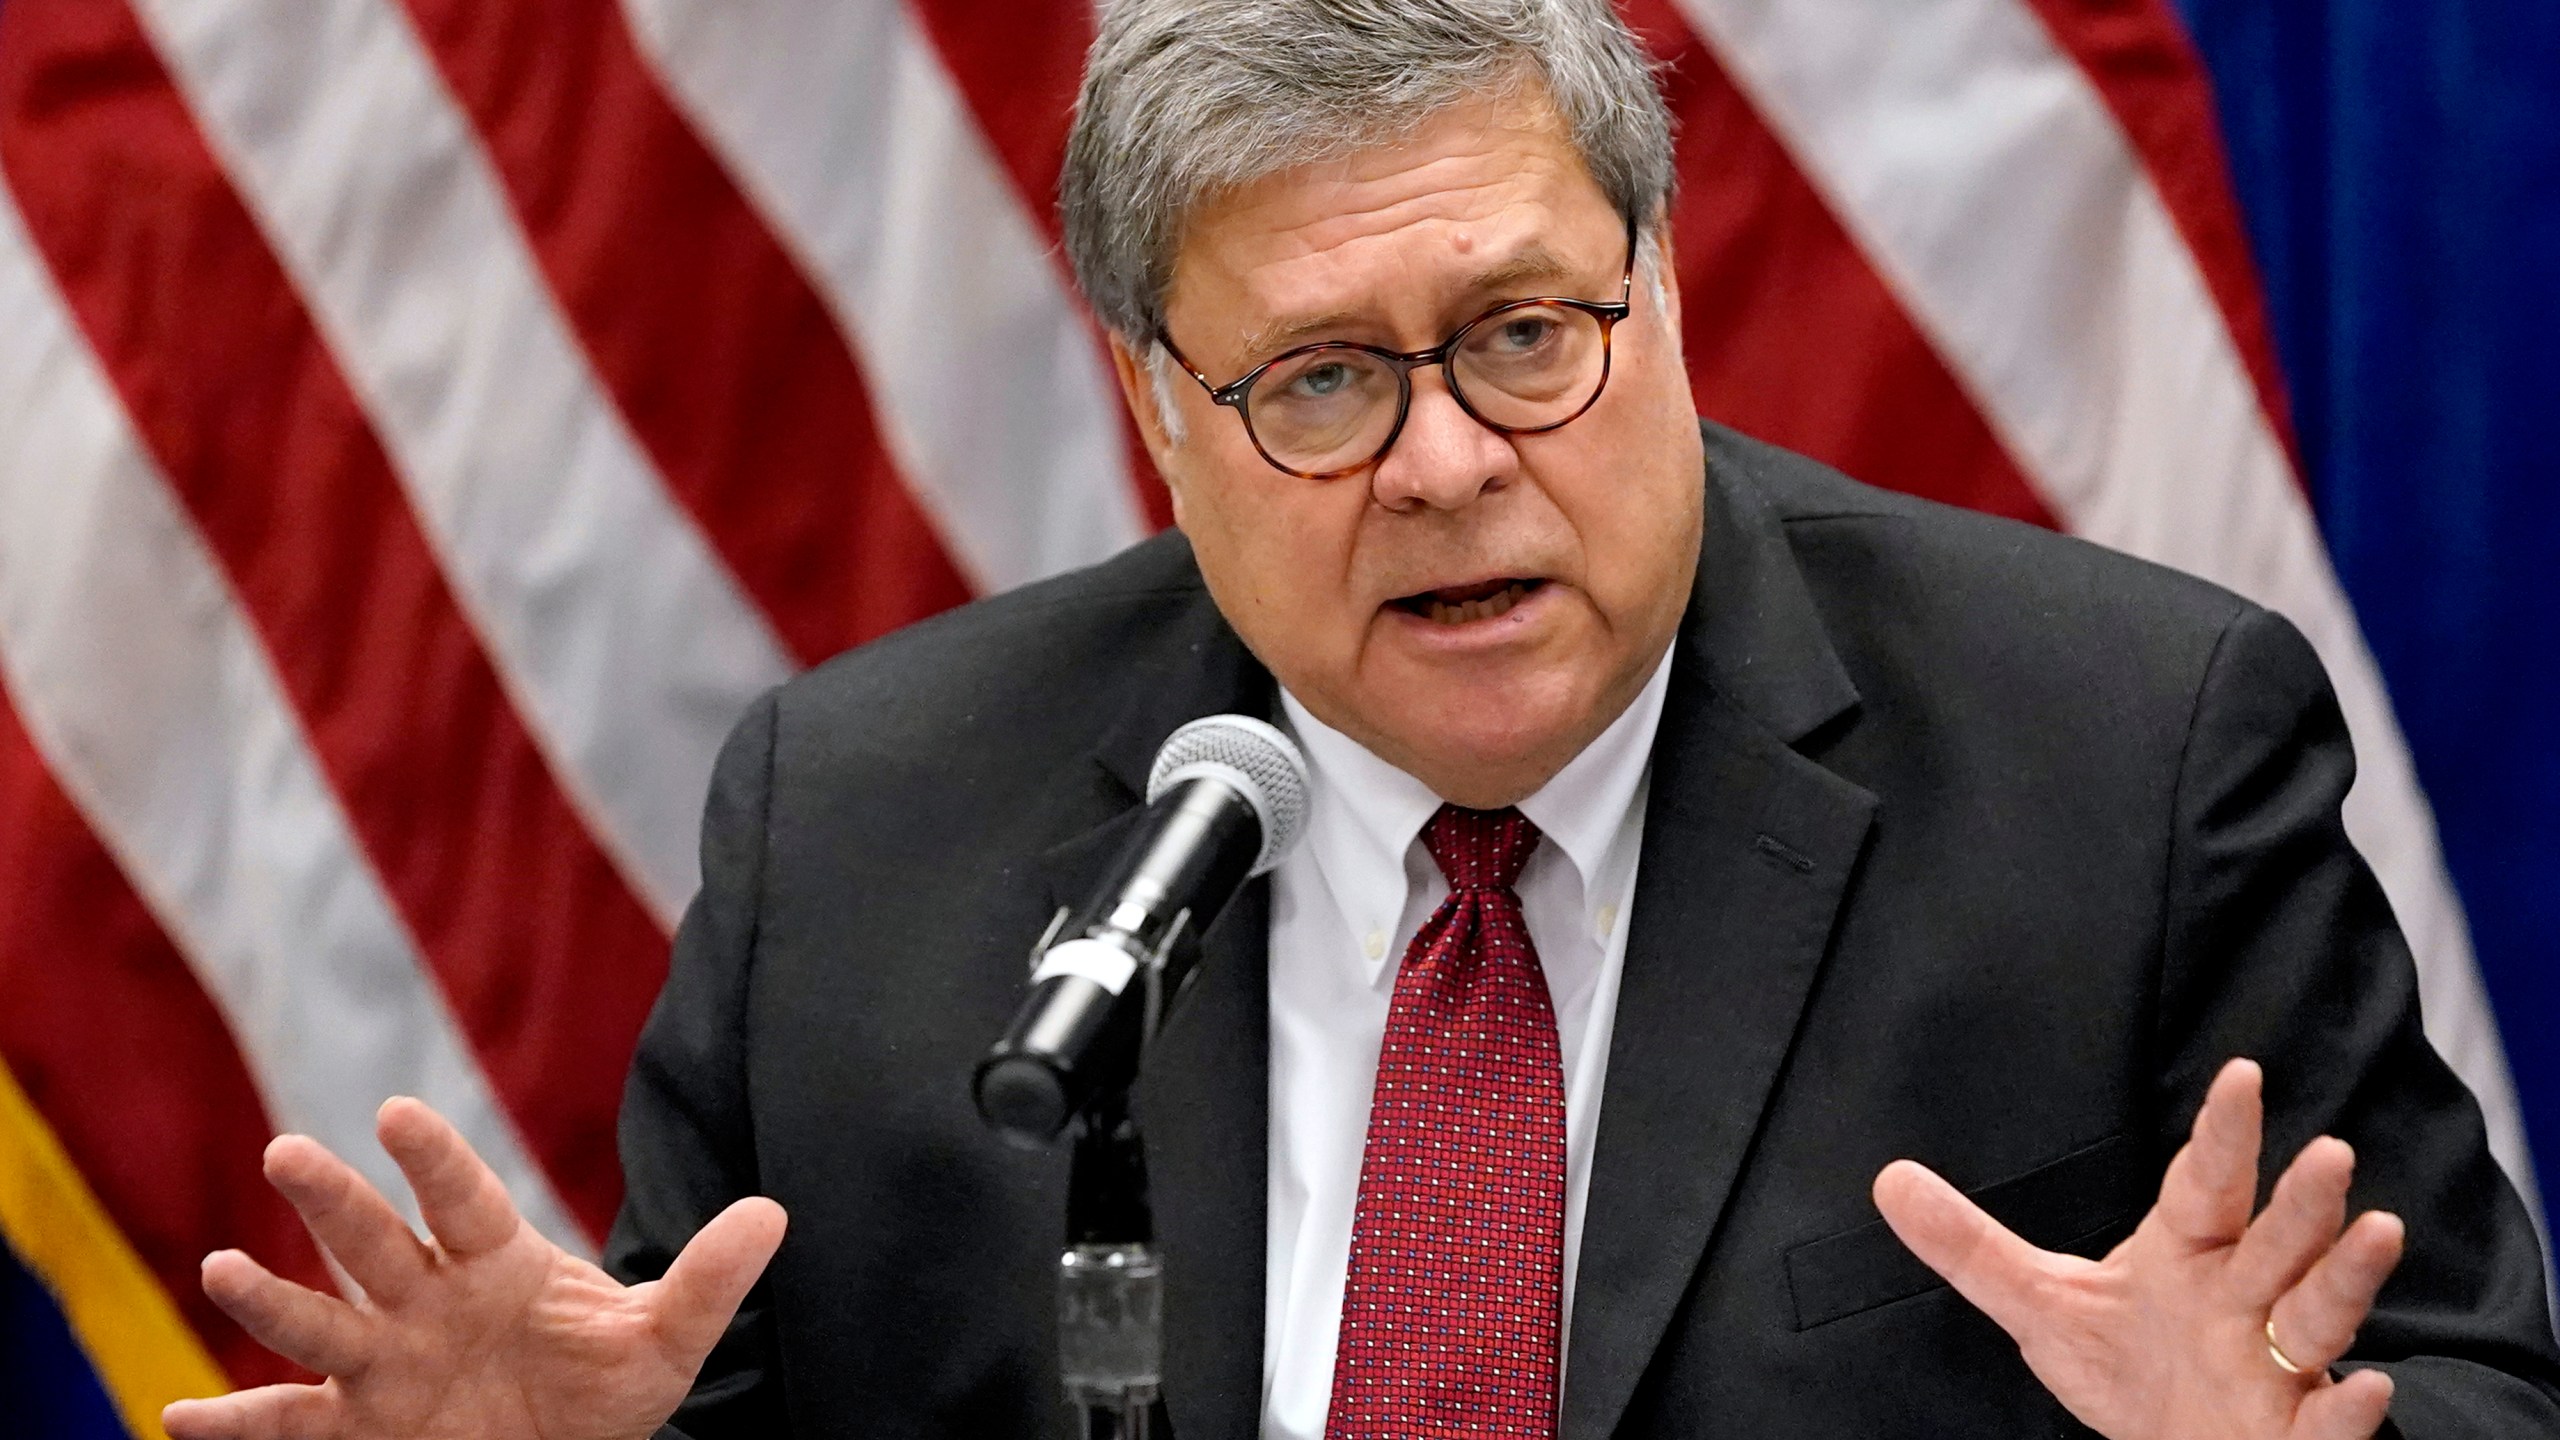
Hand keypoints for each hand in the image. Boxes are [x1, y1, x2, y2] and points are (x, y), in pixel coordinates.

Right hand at [162, 1098, 785, 1439]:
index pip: (462, 1198)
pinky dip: (234, 1425)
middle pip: (374, 1240)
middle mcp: (426, 1299)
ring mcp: (385, 1360)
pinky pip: (289, 1424)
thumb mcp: (665, 1341)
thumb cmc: (607, 1387)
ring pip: (319, 1320)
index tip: (397, 1112)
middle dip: (335, 1202)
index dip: (432, 1157)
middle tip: (288, 1151)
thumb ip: (710, 1278)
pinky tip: (178, 1422)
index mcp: (495, 1261)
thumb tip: (774, 1212)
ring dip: (268, 1297)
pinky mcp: (360, 1423)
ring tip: (222, 1265)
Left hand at [1873, 1059, 2404, 1439]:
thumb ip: (1970, 1247)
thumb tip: (1888, 1180)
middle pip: (2277, 1240)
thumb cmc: (2128, 1367)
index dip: (2224, 1133)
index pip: (2208, 1183)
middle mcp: (2244, 1297)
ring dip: (2347, 1275)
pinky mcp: (2296, 1434)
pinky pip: (2330, 1421)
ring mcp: (2278, 1364)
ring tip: (2377, 1230)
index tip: (2241, 1074)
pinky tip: (2370, 1387)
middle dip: (2303, 1201)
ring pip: (2319, 1312)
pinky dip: (2349, 1407)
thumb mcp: (2040, 1304)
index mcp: (2189, 1254)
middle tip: (2328, 1149)